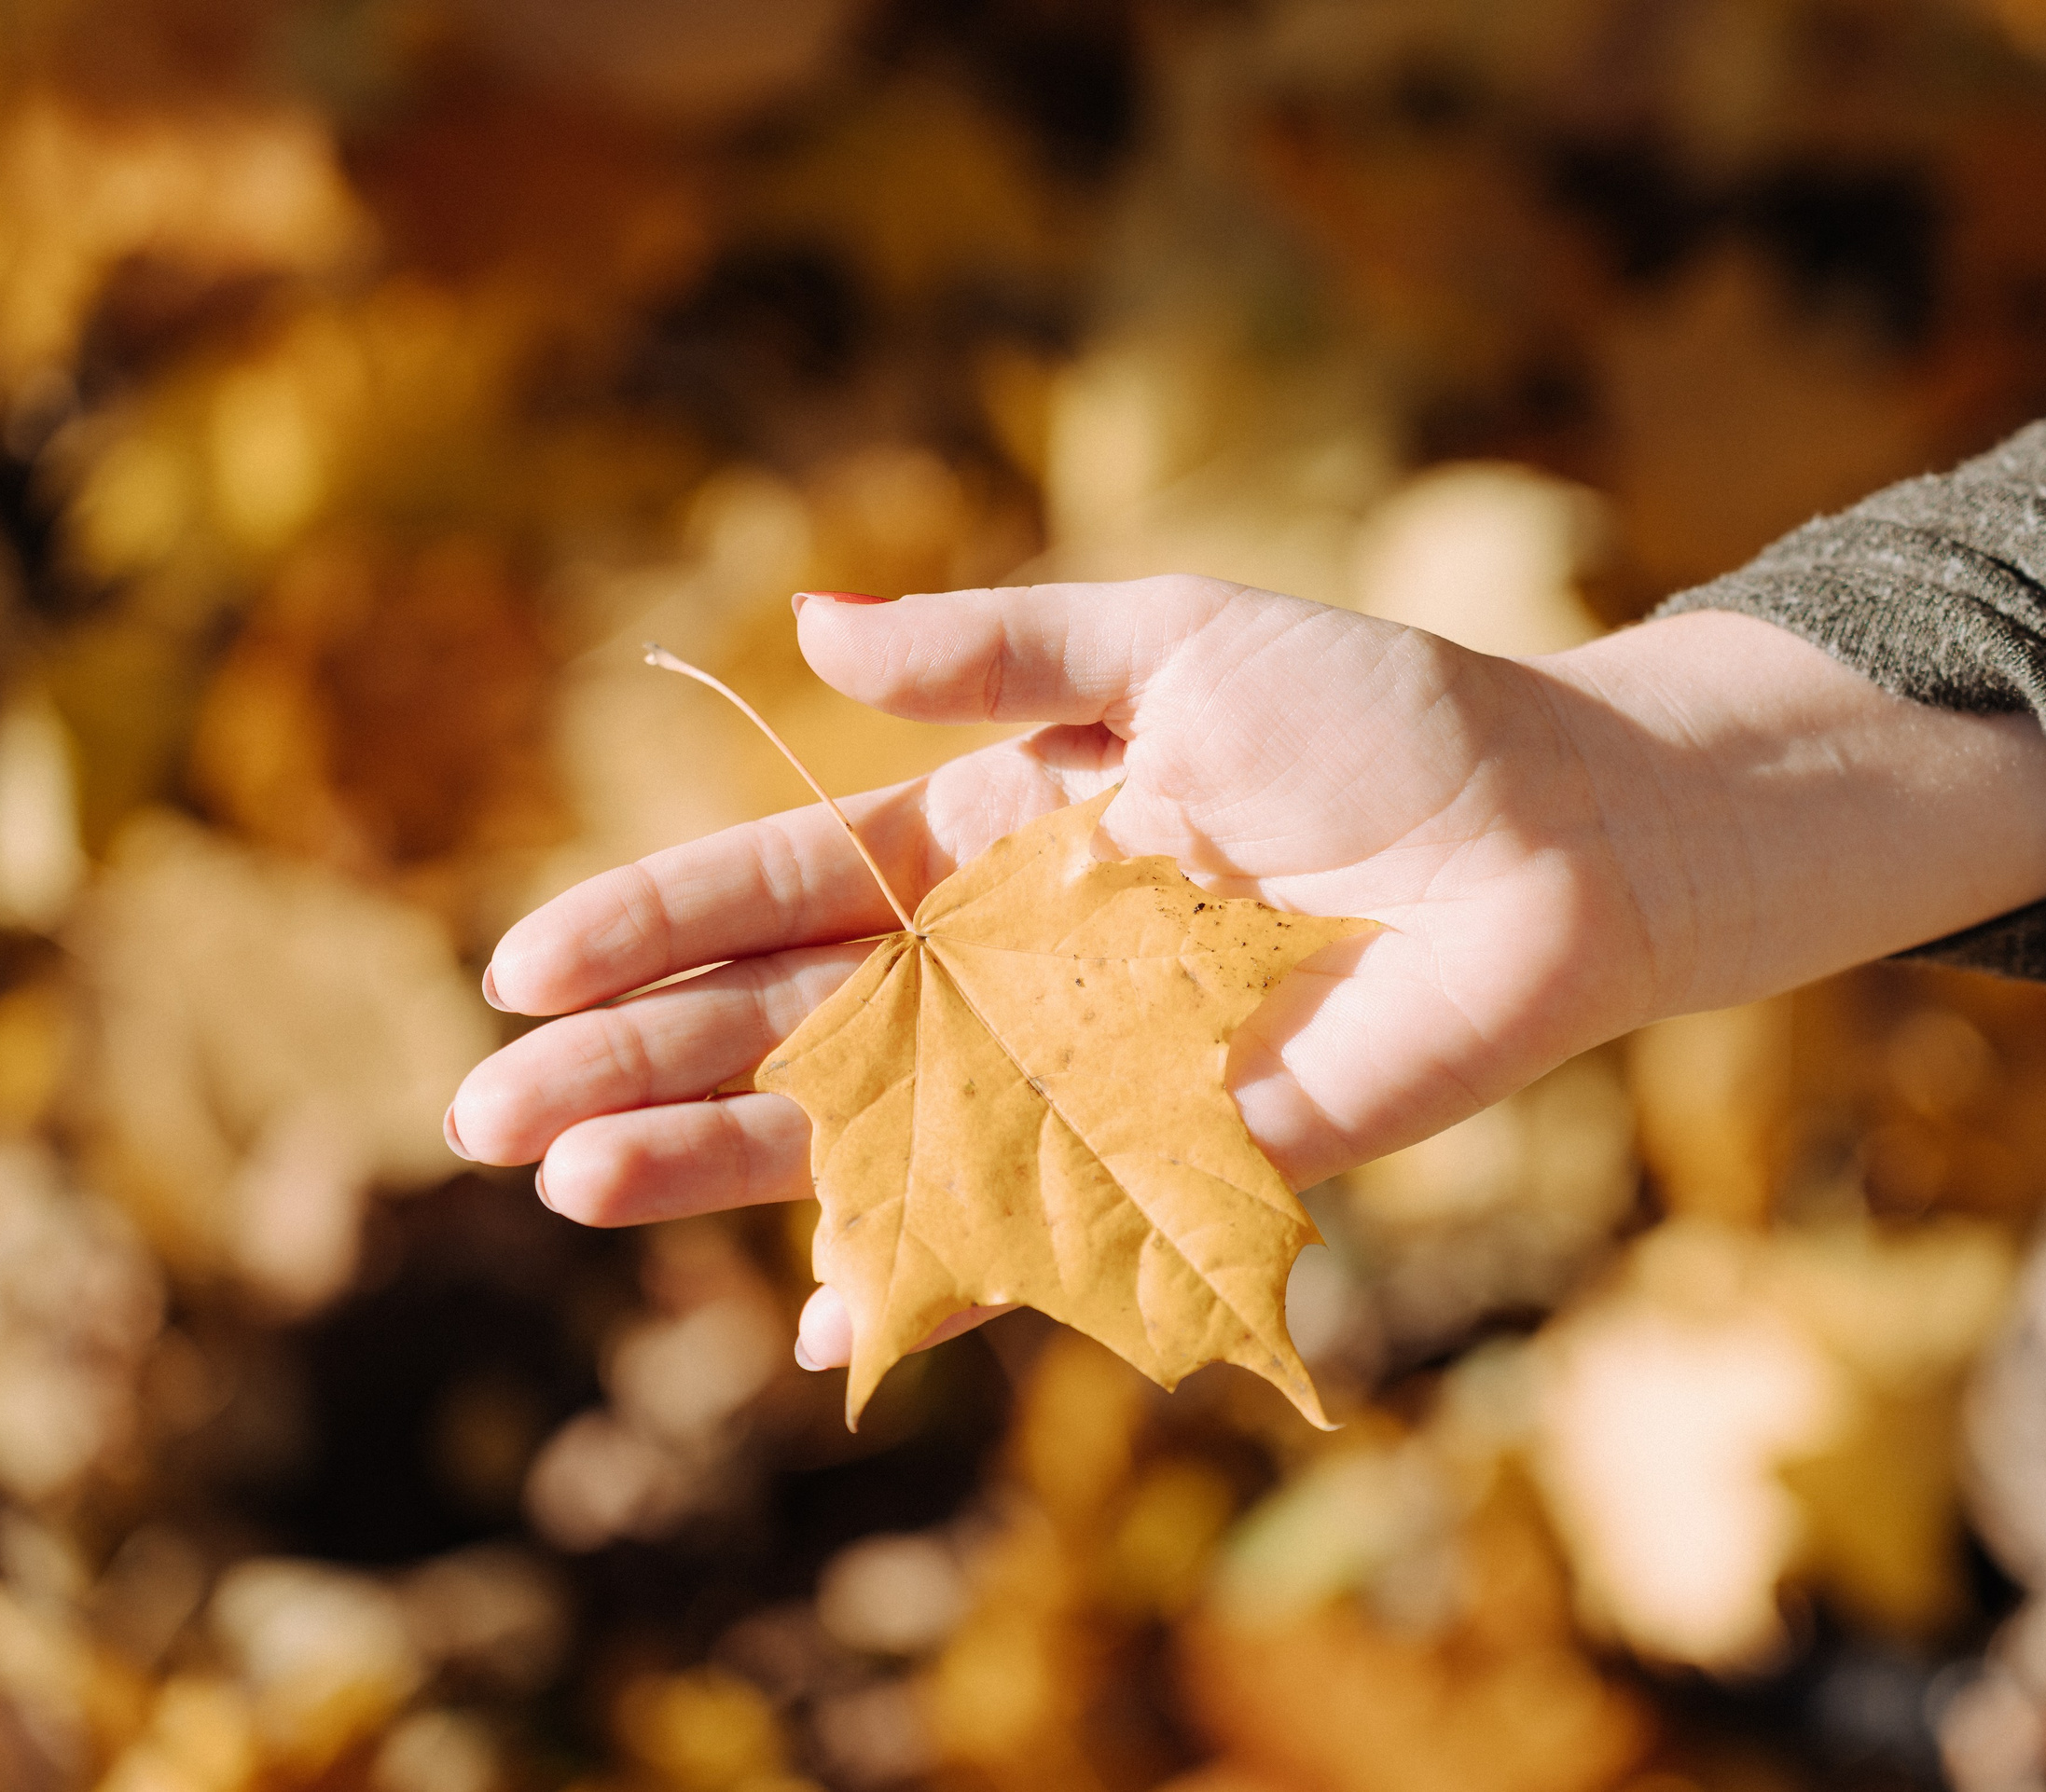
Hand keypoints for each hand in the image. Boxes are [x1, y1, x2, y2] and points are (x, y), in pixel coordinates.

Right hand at [446, 576, 1657, 1367]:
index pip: (795, 888)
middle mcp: (1015, 968)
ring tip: (578, 1189)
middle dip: (646, 1062)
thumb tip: (807, 623)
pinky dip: (934, 1269)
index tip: (526, 964)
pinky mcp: (1174, 1155)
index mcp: (997, 841)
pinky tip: (824, 1309)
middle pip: (799, 1023)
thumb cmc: (1376, 715)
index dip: (661, 922)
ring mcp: (1081, 1071)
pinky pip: (1031, 1221)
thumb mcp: (1174, 643)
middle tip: (493, 1116)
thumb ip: (999, 645)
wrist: (1552, 832)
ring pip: (876, 1128)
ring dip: (729, 1160)